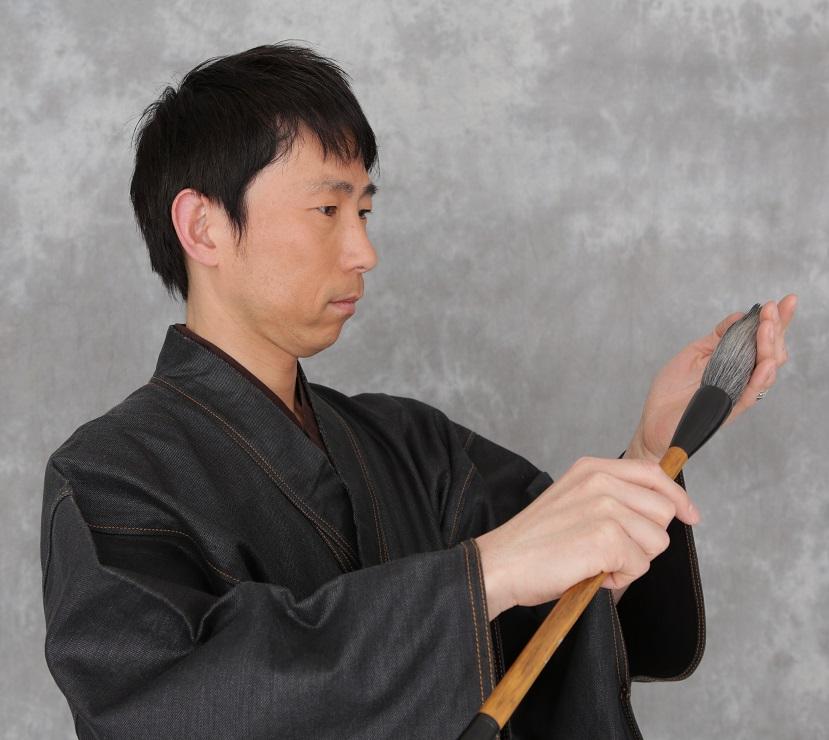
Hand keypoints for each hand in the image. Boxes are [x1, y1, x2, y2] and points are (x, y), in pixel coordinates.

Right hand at [474, 456, 699, 619]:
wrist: (501, 563)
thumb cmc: (534, 542)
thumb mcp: (573, 500)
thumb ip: (610, 495)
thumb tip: (660, 509)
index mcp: (591, 468)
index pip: (654, 474)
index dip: (677, 498)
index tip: (690, 515)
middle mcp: (600, 481)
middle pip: (663, 510)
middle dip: (646, 539)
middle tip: (611, 551)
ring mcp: (604, 508)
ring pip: (657, 541)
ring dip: (633, 561)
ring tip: (597, 562)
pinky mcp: (605, 538)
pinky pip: (640, 565)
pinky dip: (620, 578)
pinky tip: (592, 573)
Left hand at [627, 294, 797, 461]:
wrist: (654, 422)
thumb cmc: (672, 391)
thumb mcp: (693, 354)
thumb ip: (717, 338)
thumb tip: (739, 316)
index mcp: (735, 362)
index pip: (761, 339)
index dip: (776, 321)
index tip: (785, 300)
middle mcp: (742, 376)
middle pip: (771, 352)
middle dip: (775, 328)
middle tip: (773, 310)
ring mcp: (737, 392)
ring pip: (766, 371)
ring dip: (769, 347)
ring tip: (767, 328)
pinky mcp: (729, 409)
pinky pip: (751, 394)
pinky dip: (760, 378)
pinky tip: (766, 363)